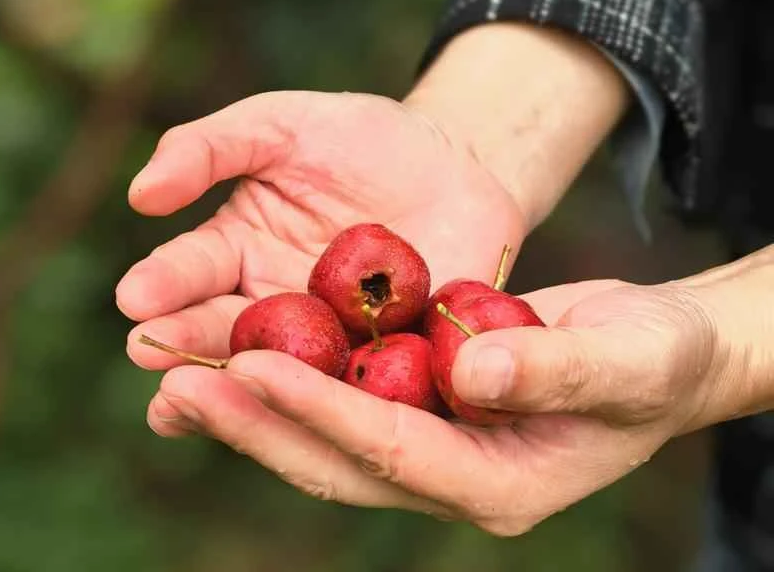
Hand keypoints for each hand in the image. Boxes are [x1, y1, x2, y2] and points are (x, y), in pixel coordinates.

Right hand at [117, 90, 523, 368]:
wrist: (459, 164)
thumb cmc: (363, 139)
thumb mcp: (282, 124)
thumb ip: (211, 148)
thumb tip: (140, 193)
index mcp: (237, 252)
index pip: (191, 270)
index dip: (162, 283)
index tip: (135, 298)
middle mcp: (272, 306)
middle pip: (223, 332)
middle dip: (186, 344)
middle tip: (150, 357)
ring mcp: (328, 340)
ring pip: (281, 372)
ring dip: (244, 389)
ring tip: (196, 405)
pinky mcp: (386, 361)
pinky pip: (360, 384)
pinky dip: (340, 402)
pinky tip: (317, 419)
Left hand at [144, 277, 726, 535]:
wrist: (655, 351)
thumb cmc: (657, 357)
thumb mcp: (626, 358)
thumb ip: (555, 371)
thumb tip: (470, 374)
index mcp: (503, 484)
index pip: (398, 454)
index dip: (325, 413)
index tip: (254, 368)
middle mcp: (456, 478)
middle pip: (341, 463)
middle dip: (260, 426)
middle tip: (178, 387)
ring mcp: (436, 449)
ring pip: (330, 440)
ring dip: (258, 408)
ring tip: (183, 376)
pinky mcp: (425, 412)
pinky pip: (347, 404)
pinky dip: (294, 382)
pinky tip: (242, 352)